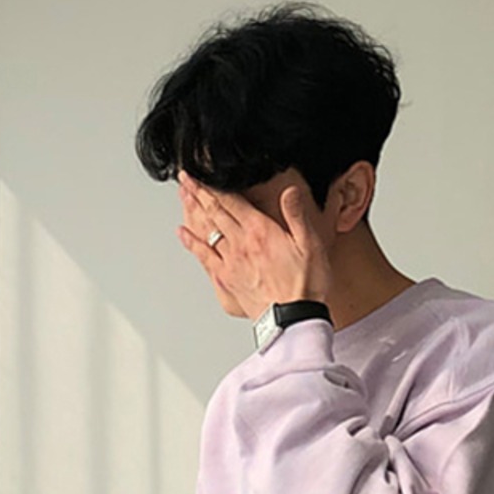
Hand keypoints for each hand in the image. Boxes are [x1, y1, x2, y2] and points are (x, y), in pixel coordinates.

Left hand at [176, 171, 332, 321]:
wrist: (293, 320)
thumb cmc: (305, 286)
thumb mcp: (311, 245)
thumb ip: (297, 215)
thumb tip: (289, 191)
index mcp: (260, 231)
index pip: (231, 201)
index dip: (213, 185)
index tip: (200, 174)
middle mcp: (241, 244)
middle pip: (214, 212)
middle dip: (198, 192)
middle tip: (185, 178)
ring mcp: (230, 262)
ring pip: (206, 229)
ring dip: (192, 211)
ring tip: (182, 196)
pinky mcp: (226, 279)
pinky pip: (203, 256)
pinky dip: (191, 243)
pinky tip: (183, 233)